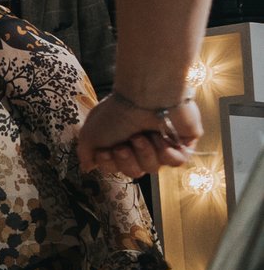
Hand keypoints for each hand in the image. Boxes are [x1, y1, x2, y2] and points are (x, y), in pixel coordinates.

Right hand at [77, 93, 199, 177]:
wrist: (146, 97)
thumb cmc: (116, 113)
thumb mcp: (89, 134)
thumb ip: (86, 153)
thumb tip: (88, 167)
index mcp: (121, 141)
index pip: (115, 168)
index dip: (110, 164)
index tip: (106, 151)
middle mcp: (141, 144)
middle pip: (134, 172)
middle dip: (127, 160)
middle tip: (124, 144)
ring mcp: (163, 144)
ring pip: (153, 168)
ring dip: (145, 153)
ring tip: (142, 136)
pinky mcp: (184, 143)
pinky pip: (176, 162)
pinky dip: (166, 153)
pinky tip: (161, 137)